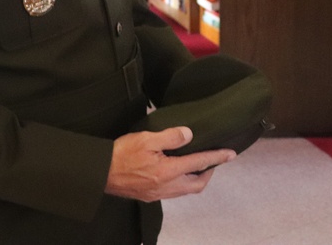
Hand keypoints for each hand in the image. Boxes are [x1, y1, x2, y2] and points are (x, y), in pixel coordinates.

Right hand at [106, 126, 235, 201]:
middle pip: (197, 184)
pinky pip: (174, 192)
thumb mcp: (147, 138)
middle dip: (209, 172)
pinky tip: (178, 172)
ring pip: (186, 190)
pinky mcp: (150, 196)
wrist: (100, 173)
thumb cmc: (122, 153)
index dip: (217, 157)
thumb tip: (189, 134)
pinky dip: (183, 183)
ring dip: (196, 179)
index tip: (231, 154)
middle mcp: (167, 186)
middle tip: (214, 160)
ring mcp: (158, 194)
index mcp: (168, 171)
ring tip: (198, 165)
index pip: (200, 163)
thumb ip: (170, 136)